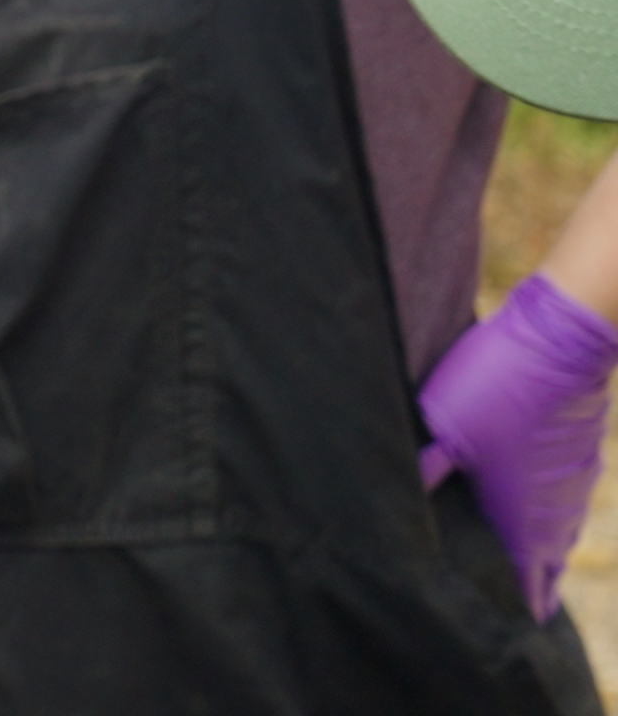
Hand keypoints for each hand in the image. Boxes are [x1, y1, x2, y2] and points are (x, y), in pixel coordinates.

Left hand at [420, 273, 617, 617]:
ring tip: (521, 567)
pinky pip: (564, 503)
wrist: (562, 339)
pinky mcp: (579, 456)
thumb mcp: (442, 427)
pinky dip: (548, 517)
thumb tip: (386, 502)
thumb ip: (420, 469)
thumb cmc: (496, 386)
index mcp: (524, 519)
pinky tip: (529, 509)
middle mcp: (556, 512)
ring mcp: (573, 484)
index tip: (504, 627)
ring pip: (559, 535)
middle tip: (511, 604)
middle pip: (546, 567)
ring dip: (540, 552)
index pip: (526, 584)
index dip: (515, 607)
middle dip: (530, 586)